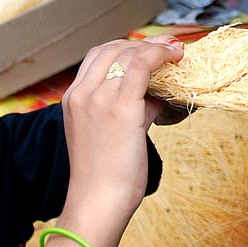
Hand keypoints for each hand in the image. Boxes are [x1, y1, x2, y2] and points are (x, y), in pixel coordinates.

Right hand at [60, 35, 183, 220]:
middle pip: (112, 49)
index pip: (97, 56)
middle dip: (142, 45)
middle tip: (167, 49)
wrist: (97, 202)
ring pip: (129, 54)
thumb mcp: (107, 134)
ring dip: (155, 49)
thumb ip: (127, 109)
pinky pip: (142, 65)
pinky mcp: (121, 107)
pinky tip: (175, 58)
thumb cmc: (105, 177)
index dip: (125, 48)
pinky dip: (161, 55)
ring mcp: (99, 98)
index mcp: (72, 98)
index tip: (149, 51)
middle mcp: (82, 93)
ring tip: (174, 53)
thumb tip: (153, 96)